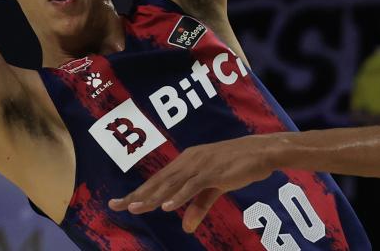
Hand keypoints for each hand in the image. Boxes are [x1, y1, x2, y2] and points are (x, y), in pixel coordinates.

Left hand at [109, 136, 275, 232]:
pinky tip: (167, 206)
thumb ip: (199, 206)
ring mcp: (201, 165)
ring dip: (153, 196)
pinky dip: (180, 196)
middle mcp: (189, 160)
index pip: (159, 179)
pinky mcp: (213, 172)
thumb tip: (185, 227)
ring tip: (136, 208)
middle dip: (137, 194)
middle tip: (116, 206)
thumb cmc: (239, 165)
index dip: (139, 191)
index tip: (119, 202)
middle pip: (159, 181)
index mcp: (187, 161)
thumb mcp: (215, 188)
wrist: (262, 152)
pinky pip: (193, 186)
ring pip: (172, 183)